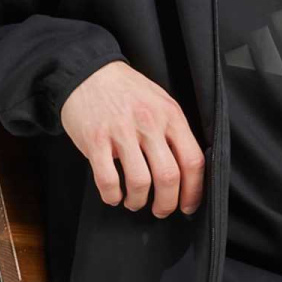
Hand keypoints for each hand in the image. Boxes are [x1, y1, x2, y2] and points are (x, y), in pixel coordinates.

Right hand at [60, 61, 204, 215]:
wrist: (87, 72)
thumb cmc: (127, 91)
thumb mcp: (161, 102)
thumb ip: (174, 132)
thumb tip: (187, 171)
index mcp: (170, 115)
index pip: (193, 160)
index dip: (194, 190)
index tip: (188, 205)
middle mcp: (149, 123)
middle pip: (168, 176)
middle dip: (167, 203)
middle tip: (161, 210)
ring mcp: (121, 132)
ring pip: (139, 182)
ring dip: (138, 201)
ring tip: (134, 202)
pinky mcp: (95, 140)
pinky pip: (108, 180)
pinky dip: (112, 195)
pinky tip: (113, 195)